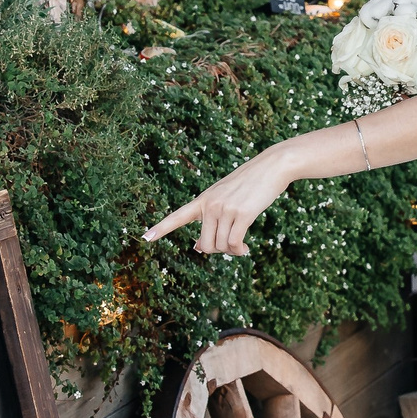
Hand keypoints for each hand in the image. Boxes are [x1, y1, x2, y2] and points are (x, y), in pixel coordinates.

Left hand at [144, 152, 290, 255]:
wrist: (272, 166)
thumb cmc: (249, 185)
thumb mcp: (225, 198)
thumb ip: (210, 220)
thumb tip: (198, 249)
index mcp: (203, 200)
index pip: (177, 216)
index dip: (161, 229)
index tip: (145, 238)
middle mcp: (210, 205)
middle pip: (205, 244)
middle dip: (217, 250)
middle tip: (230, 246)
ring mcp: (225, 209)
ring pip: (220, 246)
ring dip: (231, 251)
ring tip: (241, 246)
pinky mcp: (242, 214)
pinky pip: (234, 243)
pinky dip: (239, 250)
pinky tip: (246, 248)